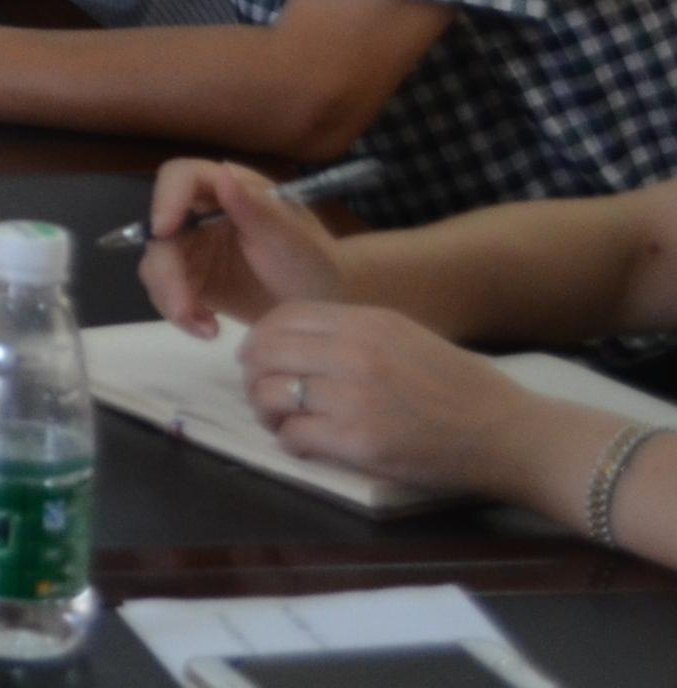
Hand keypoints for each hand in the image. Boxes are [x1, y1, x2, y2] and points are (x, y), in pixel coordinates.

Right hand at [142, 158, 351, 334]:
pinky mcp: (191, 278)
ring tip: (207, 329)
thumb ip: (256, 209)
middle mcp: (202, 212)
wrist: (324, 306)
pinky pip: (166, 291)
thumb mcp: (291, 239)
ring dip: (171, 298)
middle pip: (160, 229)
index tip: (164, 231)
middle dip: (167, 272)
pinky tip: (208, 330)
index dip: (165, 199)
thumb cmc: (314, 264)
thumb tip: (223, 174)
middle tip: (184, 310)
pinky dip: (181, 313)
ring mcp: (194, 246)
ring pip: (157, 263)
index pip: (181, 177)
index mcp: (229, 188)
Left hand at [236, 303, 551, 504]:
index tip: (257, 358)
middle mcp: (353, 352)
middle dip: (253, 375)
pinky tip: (305, 444)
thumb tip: (296, 340)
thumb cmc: (462, 388)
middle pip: (267, 353)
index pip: (283, 318)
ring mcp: (353, 397)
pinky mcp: (359, 441)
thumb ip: (353, 333)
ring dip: (266, 410)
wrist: (508, 434)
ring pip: (271, 394)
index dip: (260, 338)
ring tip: (280, 421)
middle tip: (261, 394)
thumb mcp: (405, 337)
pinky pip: (294, 435)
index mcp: (365, 322)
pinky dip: (290, 441)